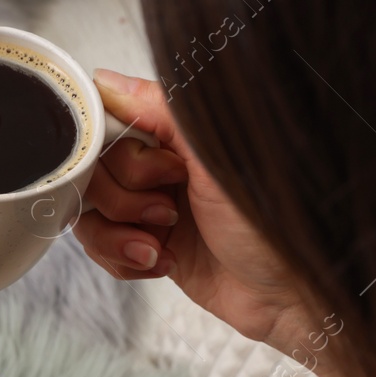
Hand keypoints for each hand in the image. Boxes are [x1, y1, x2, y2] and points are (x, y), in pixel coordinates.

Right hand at [76, 68, 319, 356]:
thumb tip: (107, 82)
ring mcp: (148, 206)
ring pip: (89, 212)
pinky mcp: (144, 243)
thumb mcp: (216, 158)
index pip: (107, 122)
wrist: (286, 294)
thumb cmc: (271, 226)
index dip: (113, 150)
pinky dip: (122, 258)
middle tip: (168, 210)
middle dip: (124, 199)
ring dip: (119, 235)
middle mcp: (158, 165)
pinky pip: (99, 247)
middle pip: (91, 171)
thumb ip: (161, 112)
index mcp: (175, 134)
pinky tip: (160, 261)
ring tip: (160, 245)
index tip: (149, 170)